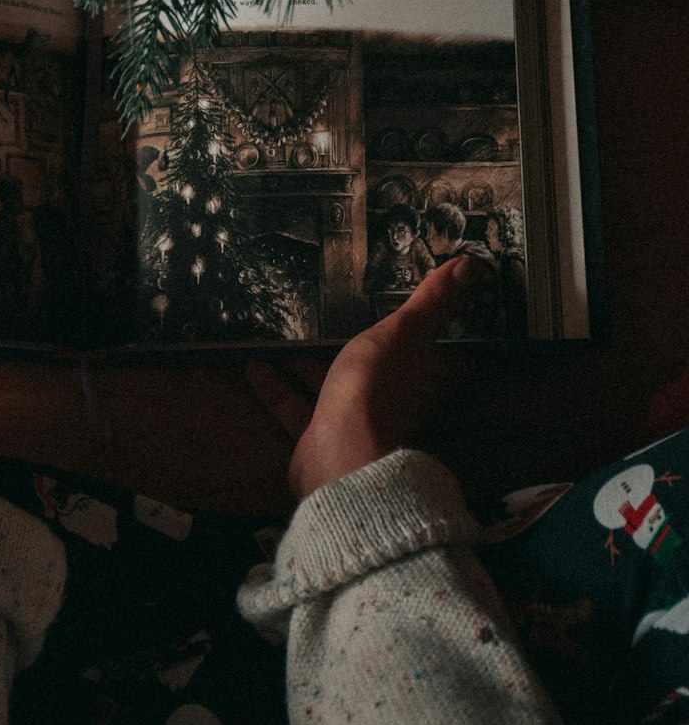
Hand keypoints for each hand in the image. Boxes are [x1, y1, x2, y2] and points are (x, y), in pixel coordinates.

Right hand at [248, 255, 491, 501]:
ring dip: (312, 363)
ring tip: (288, 333)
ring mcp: (356, 421)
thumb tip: (471, 266)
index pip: (448, 356)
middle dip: (370, 348)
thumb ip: (433, 302)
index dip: (446, 336)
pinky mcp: (321, 438)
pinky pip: (298, 406)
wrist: (339, 458)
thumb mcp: (406, 332)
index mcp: (426, 376)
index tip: (432, 311)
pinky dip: (278, 386)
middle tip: (346, 313)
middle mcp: (395, 401)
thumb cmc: (379, 388)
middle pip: (388, 370)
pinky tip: (253, 364)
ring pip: (337, 386)